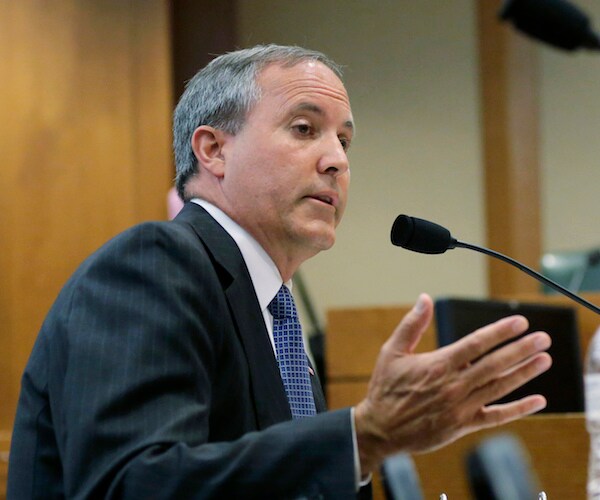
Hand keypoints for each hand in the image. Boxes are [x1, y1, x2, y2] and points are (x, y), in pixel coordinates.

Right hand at [354, 293, 551, 472]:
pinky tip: (538, 401)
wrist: (381, 429)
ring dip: (524, 373)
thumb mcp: (392, 351)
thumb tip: (425, 298)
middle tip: (542, 338)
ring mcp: (461, 407)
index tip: (520, 322)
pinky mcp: (463, 425)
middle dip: (521, 349)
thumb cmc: (385, 388)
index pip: (476, 344)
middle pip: (494, 364)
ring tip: (544, 360)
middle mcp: (453, 385)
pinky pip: (496, 417)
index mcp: (438, 365)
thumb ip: (412, 324)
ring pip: (499, 387)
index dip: (500, 332)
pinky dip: (518, 409)